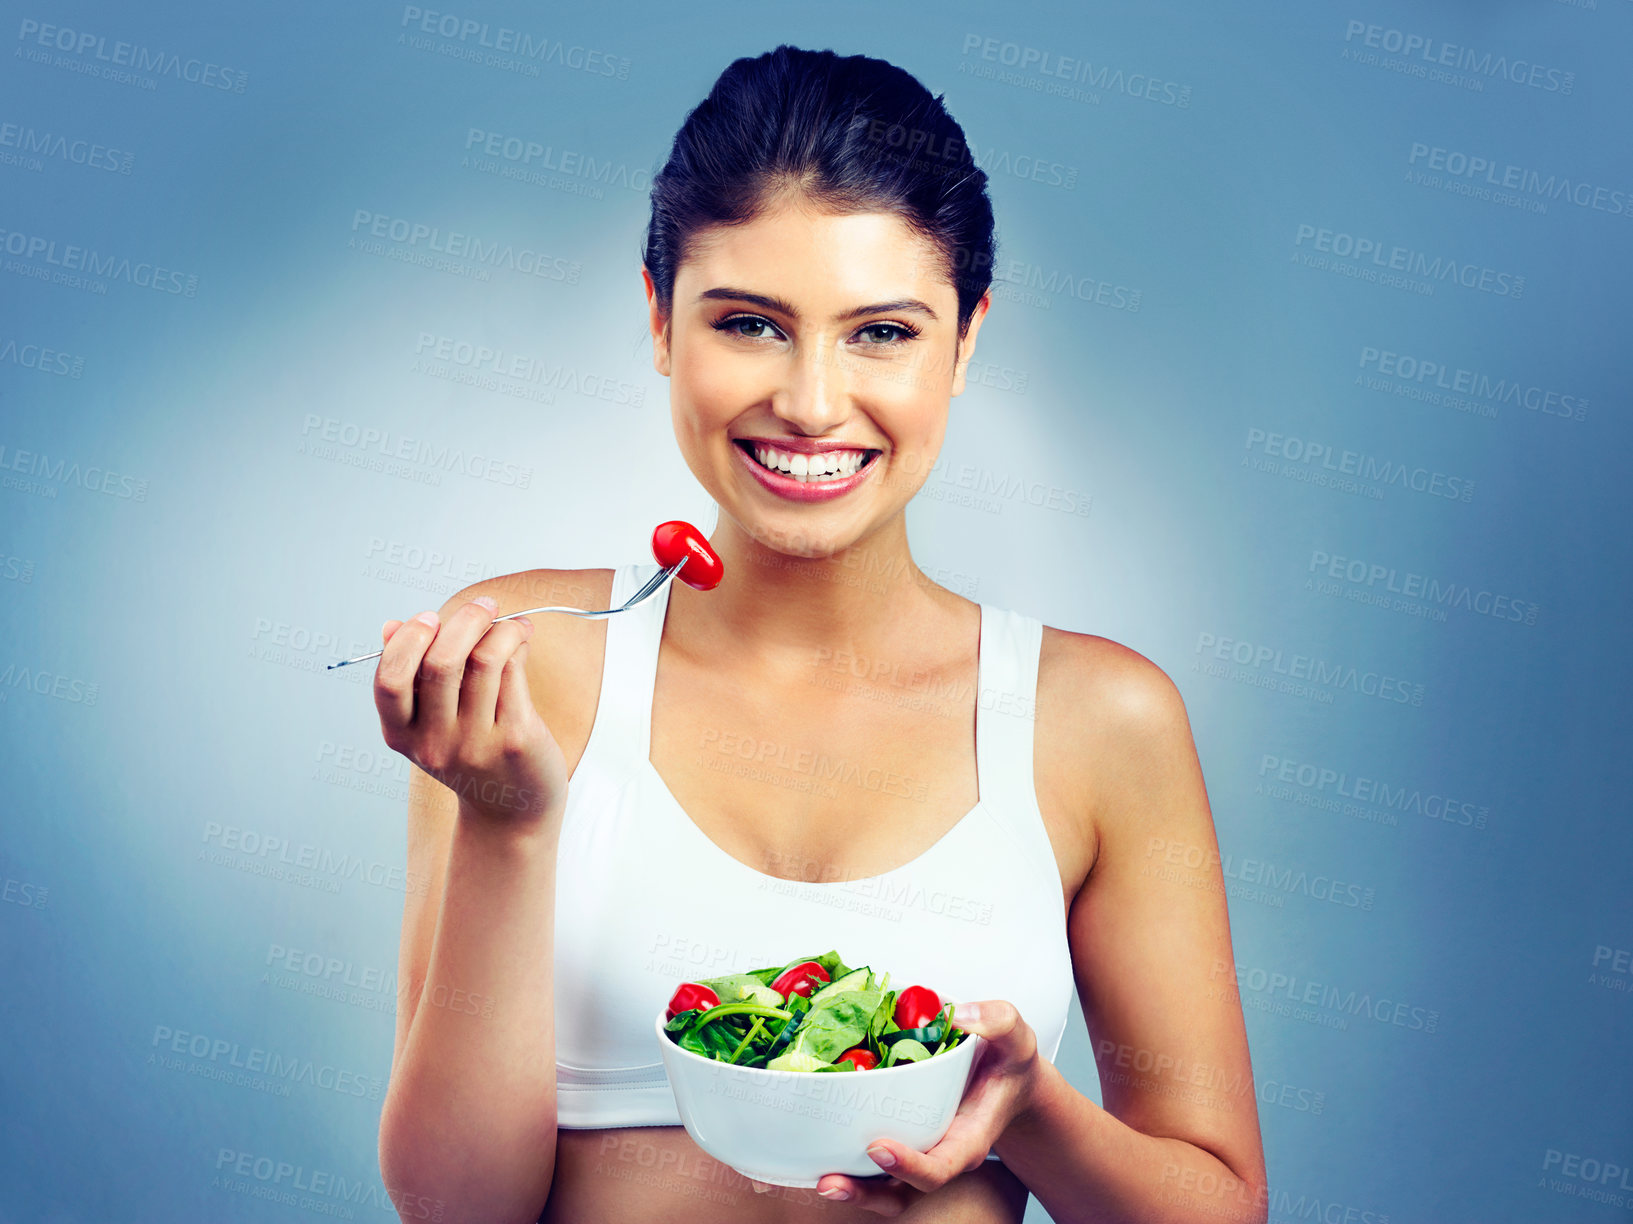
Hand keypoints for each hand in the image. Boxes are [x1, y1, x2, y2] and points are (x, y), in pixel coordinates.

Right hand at [375, 594, 566, 824]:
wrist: (511, 809)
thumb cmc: (470, 750)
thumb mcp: (429, 721)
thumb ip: (412, 675)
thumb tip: (390, 626)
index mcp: (402, 734)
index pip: (390, 680)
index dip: (408, 640)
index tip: (431, 618)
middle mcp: (434, 743)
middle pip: (440, 663)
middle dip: (464, 620)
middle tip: (484, 607)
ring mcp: (475, 744)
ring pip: (484, 661)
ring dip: (501, 628)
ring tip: (512, 623)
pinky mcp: (515, 740)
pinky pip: (514, 674)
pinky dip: (518, 644)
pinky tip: (522, 640)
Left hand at [765, 999, 1042, 1215]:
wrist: (1004, 1076)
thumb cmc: (1007, 1062)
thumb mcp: (1015, 1036)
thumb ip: (997, 1022)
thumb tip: (962, 1015)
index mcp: (967, 1140)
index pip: (939, 1167)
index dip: (909, 1165)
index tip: (879, 1146)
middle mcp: (938, 1152)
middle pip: (901, 1190)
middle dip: (865, 1190)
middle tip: (829, 1179)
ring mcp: (915, 1151)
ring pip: (881, 1186)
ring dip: (850, 1187)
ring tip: (818, 1179)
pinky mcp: (897, 1137)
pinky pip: (868, 1159)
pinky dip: (842, 1158)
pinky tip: (812, 1148)